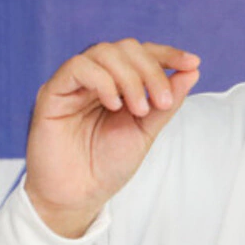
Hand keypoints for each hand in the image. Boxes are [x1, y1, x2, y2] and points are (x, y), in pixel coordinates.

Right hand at [24, 39, 200, 236]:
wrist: (78, 196)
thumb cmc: (108, 166)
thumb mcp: (145, 132)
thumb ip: (166, 103)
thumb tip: (192, 71)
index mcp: (118, 84)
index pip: (142, 54)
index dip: (168, 54)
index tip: (191, 63)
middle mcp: (96, 78)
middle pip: (126, 48)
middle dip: (151, 70)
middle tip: (163, 102)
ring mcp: (74, 83)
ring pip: (103, 51)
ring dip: (130, 77)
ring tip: (140, 110)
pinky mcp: (53, 92)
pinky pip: (78, 67)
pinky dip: (102, 81)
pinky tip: (114, 105)